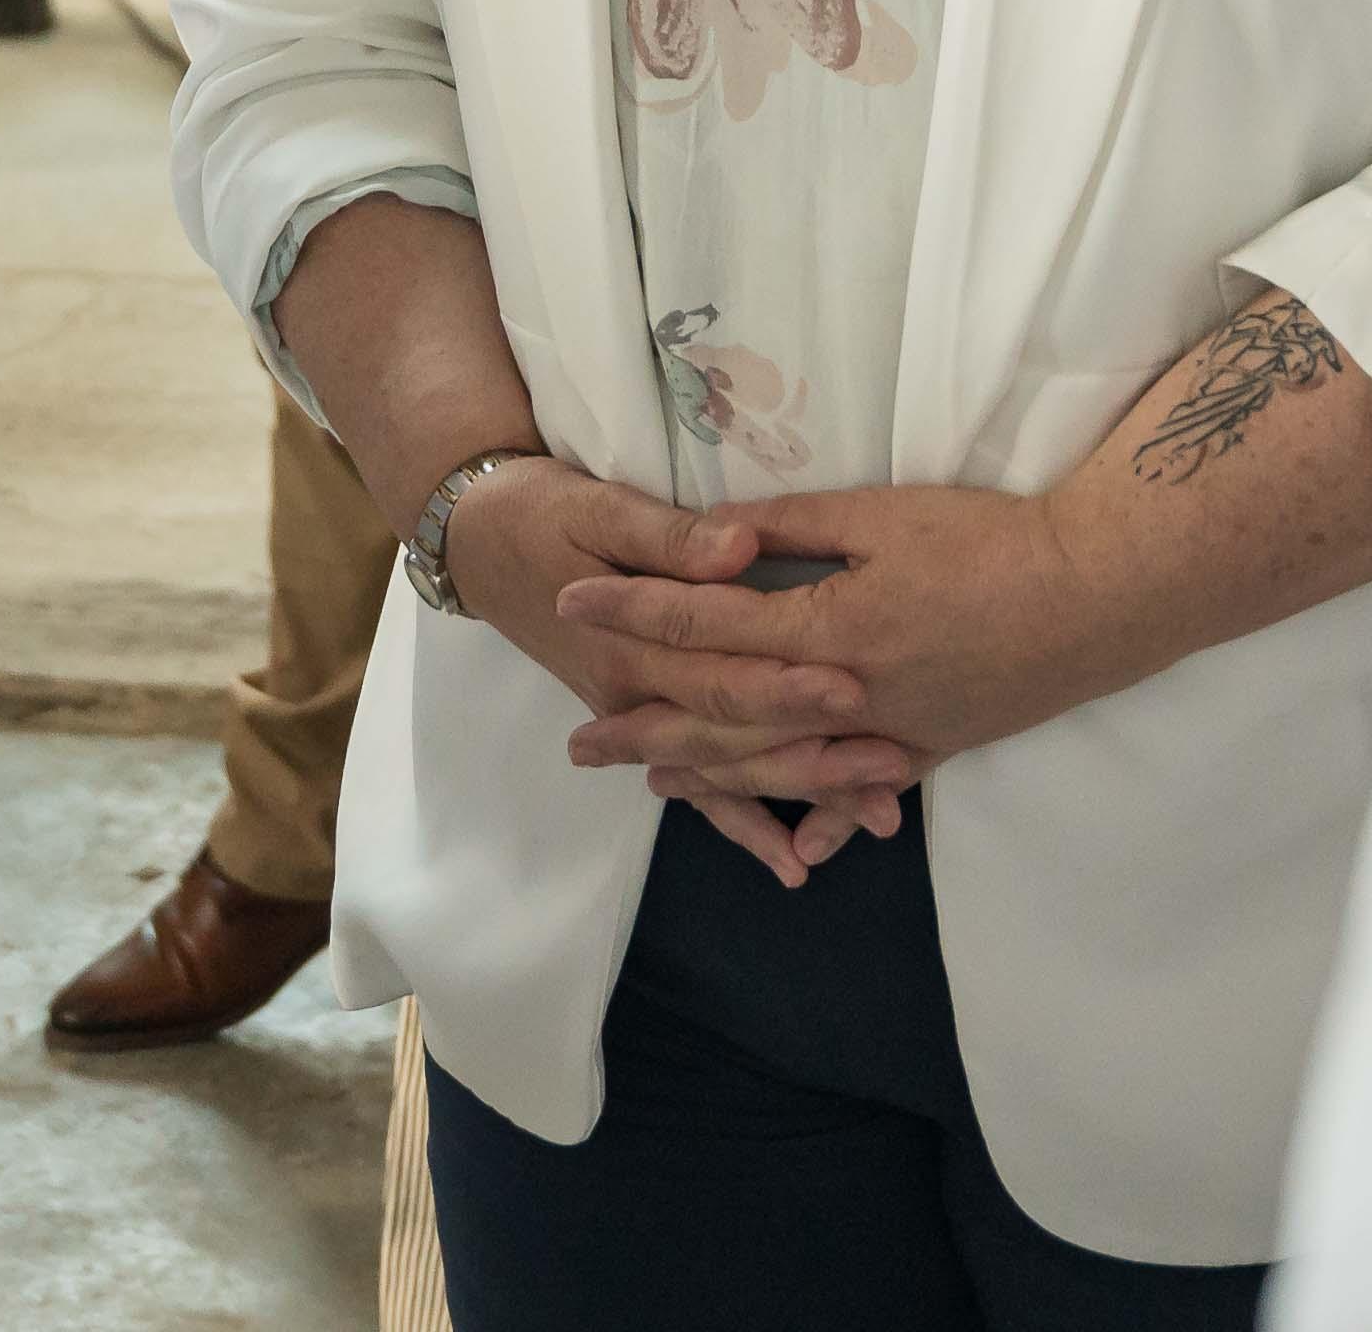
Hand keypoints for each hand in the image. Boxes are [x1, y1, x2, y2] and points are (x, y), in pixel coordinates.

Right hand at [437, 459, 884, 877]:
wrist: (479, 542)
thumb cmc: (542, 513)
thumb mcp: (599, 508)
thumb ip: (672, 538)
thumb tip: (739, 547)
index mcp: (628, 648)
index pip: (719, 676)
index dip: (785, 685)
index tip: (854, 690)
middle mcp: (634, 697)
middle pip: (737, 739)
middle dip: (817, 755)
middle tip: (892, 764)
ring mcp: (640, 718)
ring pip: (728, 773)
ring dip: (803, 796)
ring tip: (880, 814)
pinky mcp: (648, 721)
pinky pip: (701, 788)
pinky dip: (746, 826)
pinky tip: (799, 863)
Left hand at [558, 484, 1159, 826]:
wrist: (1100, 594)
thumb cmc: (990, 539)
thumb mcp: (881, 515)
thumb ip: (791, 529)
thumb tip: (715, 538)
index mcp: (828, 628)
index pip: (707, 622)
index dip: (634, 610)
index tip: (570, 602)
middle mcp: (848, 697)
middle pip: (726, 715)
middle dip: (646, 722)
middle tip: (578, 741)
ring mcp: (892, 735)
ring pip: (782, 765)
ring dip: (713, 776)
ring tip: (653, 780)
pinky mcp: (934, 748)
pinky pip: (864, 792)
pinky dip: (826, 817)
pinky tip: (795, 848)